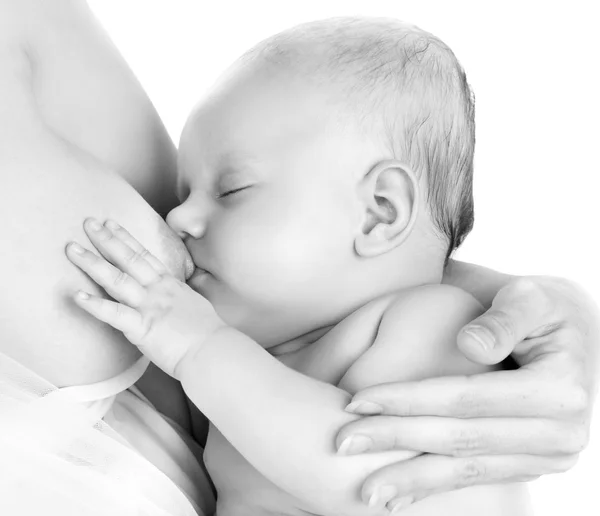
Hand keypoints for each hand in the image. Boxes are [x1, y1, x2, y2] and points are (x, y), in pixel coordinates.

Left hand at [66, 218, 225, 378]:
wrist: (214, 351)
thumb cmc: (208, 334)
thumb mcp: (195, 305)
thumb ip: (179, 297)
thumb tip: (176, 296)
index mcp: (171, 285)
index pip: (145, 255)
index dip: (126, 238)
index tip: (111, 223)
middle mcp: (158, 290)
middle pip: (129, 259)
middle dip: (106, 239)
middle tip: (88, 223)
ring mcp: (150, 307)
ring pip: (117, 279)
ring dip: (92, 263)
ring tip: (72, 249)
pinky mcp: (142, 327)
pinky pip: (114, 314)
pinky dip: (94, 305)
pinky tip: (76, 295)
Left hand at [336, 276, 598, 509]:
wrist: (572, 335)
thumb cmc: (543, 308)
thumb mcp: (532, 297)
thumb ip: (507, 316)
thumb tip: (471, 345)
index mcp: (559, 390)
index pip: (467, 397)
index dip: (408, 399)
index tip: (357, 400)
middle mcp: (558, 434)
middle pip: (459, 439)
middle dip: (396, 441)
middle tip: (342, 442)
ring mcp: (546, 457)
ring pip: (465, 470)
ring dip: (411, 479)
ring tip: (365, 490)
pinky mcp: (529, 464)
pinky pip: (477, 478)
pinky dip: (436, 488)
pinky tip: (400, 499)